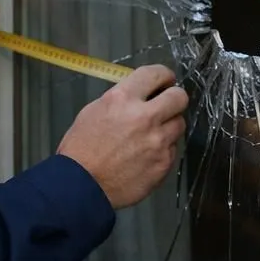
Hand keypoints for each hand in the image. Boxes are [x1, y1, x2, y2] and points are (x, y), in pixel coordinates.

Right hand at [57, 63, 188, 209]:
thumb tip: (139, 97)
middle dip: (174, 98)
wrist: (81, 186)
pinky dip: (162, 150)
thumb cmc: (80, 149)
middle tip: (166, 105)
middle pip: (179, 97)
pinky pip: (172, 150)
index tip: (164, 80)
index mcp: (123, 99)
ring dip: (168, 127)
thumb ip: (120, 101)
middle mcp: (145, 117)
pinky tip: (145, 156)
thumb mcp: (93, 112)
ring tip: (151, 136)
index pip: (155, 73)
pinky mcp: (163, 163)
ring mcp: (158, 141)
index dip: (163, 75)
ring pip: (179, 124)